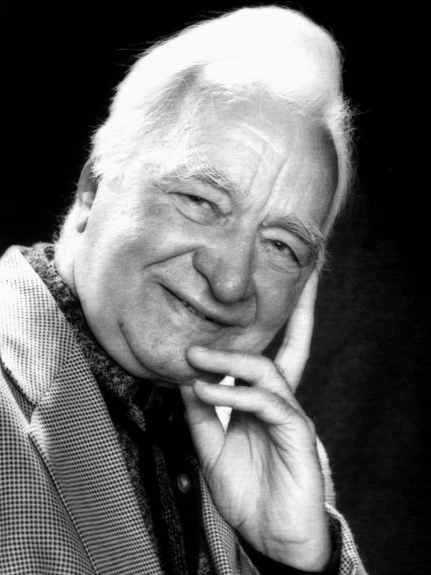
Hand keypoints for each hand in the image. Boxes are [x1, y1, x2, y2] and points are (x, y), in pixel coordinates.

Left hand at [180, 271, 330, 571]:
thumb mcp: (212, 449)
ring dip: (229, 360)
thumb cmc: (247, 492)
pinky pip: (266, 404)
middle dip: (292, 314)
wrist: (272, 536)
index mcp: (262, 403)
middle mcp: (280, 402)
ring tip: (194, 355)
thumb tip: (185, 380)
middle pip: (289, 349)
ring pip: (268, 372)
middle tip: (244, 292)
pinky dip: (235, 394)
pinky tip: (208, 391)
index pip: (264, 359)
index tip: (235, 306)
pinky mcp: (297, 433)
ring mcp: (290, 415)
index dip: (262, 331)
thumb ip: (201, 415)